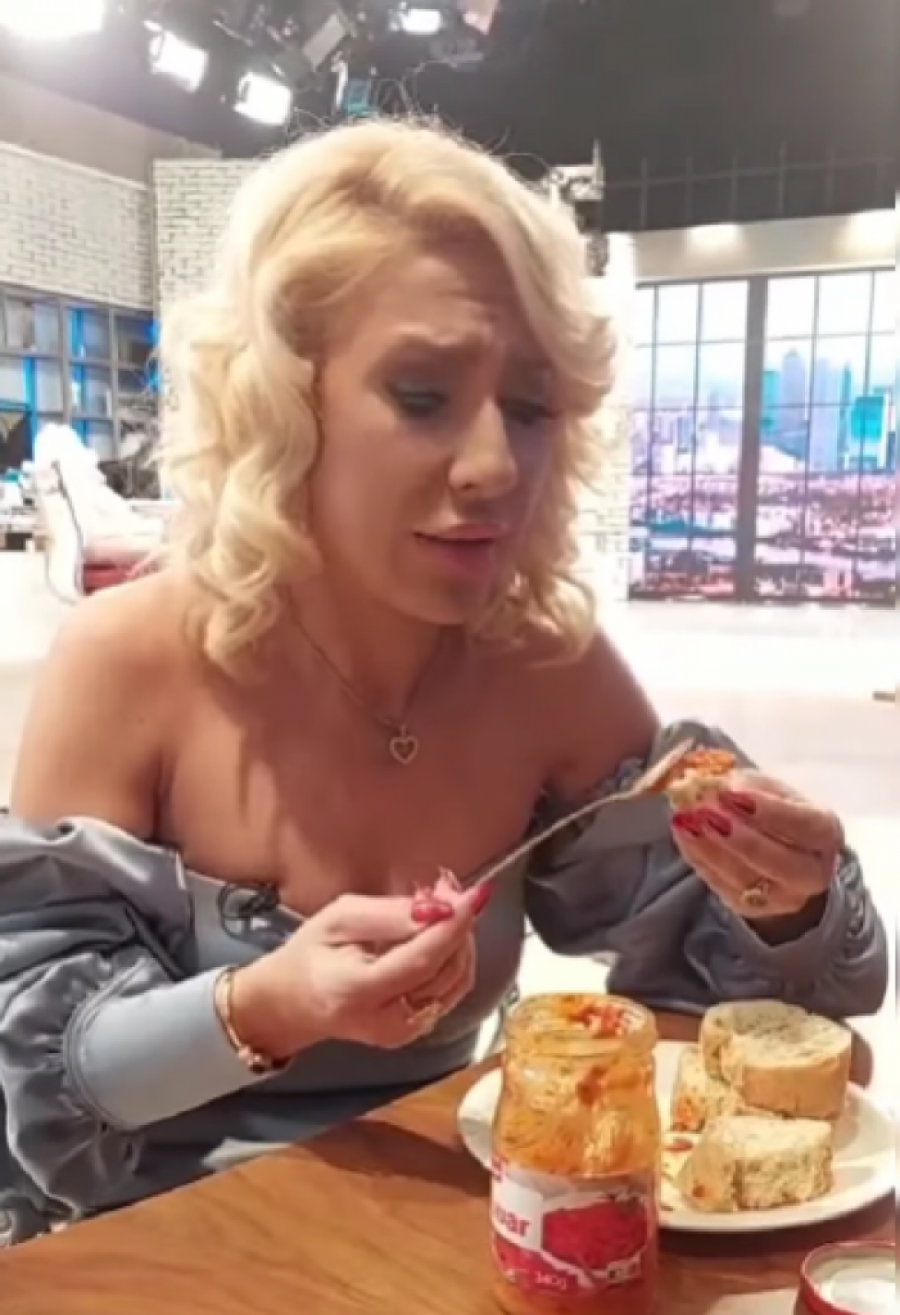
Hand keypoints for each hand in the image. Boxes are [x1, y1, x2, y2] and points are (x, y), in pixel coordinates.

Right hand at [230, 871, 483, 1059]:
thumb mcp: (338, 919)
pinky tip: (439, 931)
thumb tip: (438, 908)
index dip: (454, 925)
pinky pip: (450, 991)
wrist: (291, 1005)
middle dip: (458, 925)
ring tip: (443, 904)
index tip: (475, 893)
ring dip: (460, 938)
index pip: (423, 960)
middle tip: (450, 887)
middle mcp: (387, 1021)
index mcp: (358, 991)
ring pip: (457, 981)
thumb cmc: (309, 955)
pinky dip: (453, 956)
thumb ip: (389, 915)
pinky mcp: (414, 1032)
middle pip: (447, 970)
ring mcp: (403, 1033)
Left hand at [670, 770, 843, 922]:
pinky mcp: (751, 909)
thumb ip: (751, 785)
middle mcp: (812, 873)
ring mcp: (782, 898)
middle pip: (779, 862)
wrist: (781, 854)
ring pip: (745, 877)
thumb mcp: (773, 791)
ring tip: (686, 820)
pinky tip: (682, 834)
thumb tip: (722, 785)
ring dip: (710, 848)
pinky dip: (698, 858)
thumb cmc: (778, 814)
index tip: (732, 793)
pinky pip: (721, 886)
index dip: (769, 810)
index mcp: (826, 833)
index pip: (805, 825)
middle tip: (706, 813)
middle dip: (740, 838)